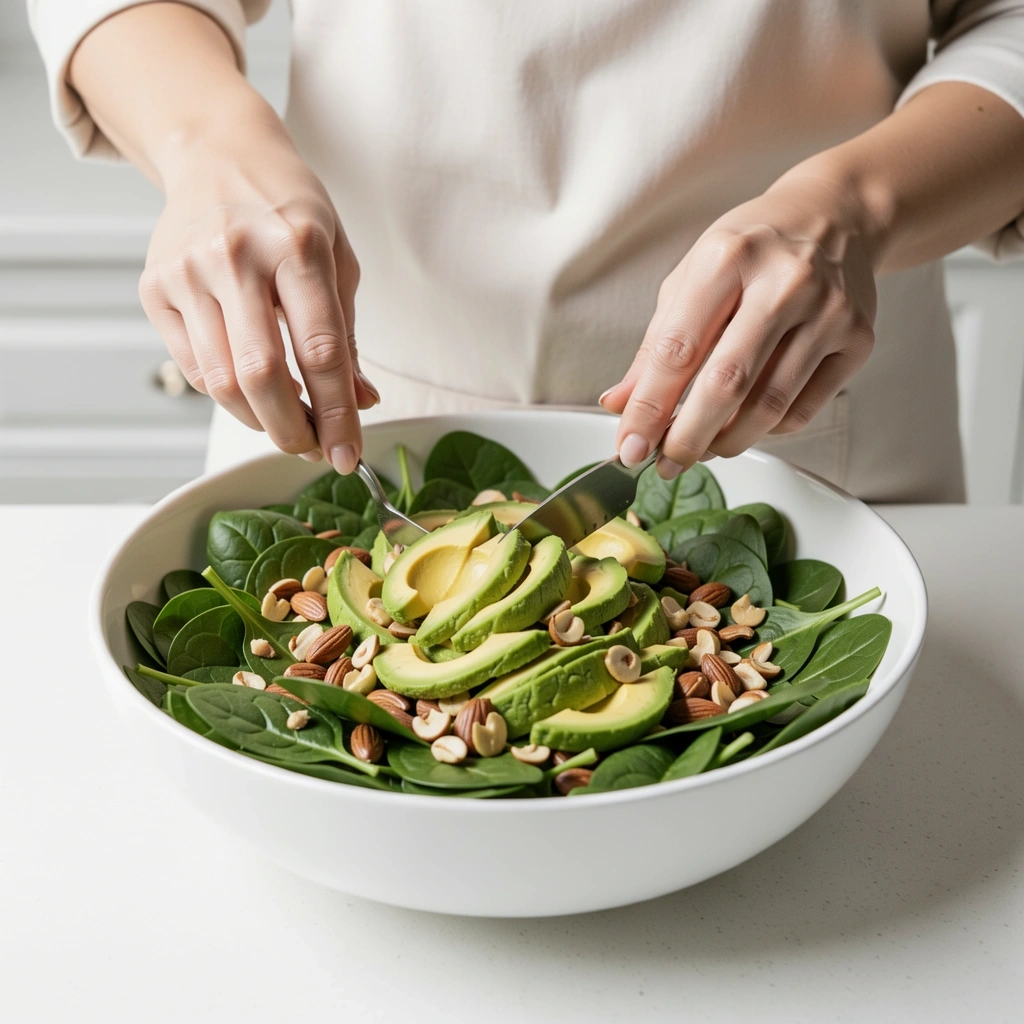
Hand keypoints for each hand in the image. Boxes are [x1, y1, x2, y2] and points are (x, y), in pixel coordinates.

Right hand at [139, 122, 377, 472]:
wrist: (218, 153)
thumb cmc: (288, 209)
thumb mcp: (338, 260)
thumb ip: (346, 337)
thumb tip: (360, 403)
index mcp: (298, 245)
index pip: (321, 352)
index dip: (337, 415)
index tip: (348, 454)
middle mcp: (237, 255)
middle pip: (263, 376)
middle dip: (293, 431)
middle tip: (312, 449)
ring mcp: (189, 271)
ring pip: (222, 382)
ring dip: (259, 422)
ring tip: (287, 424)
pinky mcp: (155, 287)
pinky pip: (193, 369)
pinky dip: (228, 396)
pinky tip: (251, 392)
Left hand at [601, 170, 880, 478]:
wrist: (836, 216)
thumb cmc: (752, 250)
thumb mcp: (691, 279)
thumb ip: (655, 345)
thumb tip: (620, 404)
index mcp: (726, 258)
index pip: (677, 350)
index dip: (649, 408)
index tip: (630, 446)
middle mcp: (783, 281)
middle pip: (727, 383)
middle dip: (688, 436)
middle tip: (666, 463)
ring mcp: (827, 311)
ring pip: (769, 405)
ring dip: (727, 441)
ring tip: (703, 449)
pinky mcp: (857, 339)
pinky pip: (803, 409)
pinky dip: (766, 430)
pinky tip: (745, 425)